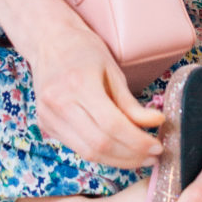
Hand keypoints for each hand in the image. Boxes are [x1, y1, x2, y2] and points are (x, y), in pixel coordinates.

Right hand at [25, 6, 163, 168]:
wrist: (48, 41)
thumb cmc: (83, 50)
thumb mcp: (113, 70)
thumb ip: (131, 103)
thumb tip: (156, 122)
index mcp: (79, 84)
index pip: (112, 125)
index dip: (137, 142)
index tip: (157, 147)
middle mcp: (59, 103)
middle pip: (99, 144)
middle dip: (130, 156)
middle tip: (153, 156)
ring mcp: (48, 116)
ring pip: (87, 153)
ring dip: (117, 160)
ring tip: (139, 157)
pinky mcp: (45, 125)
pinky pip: (77, 148)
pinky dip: (100, 154)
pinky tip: (117, 150)